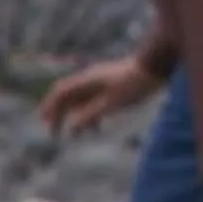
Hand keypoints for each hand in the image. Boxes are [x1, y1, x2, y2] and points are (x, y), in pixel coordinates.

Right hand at [39, 56, 164, 134]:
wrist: (158, 66)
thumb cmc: (135, 83)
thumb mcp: (112, 103)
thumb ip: (90, 115)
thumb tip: (72, 128)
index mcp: (87, 81)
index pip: (60, 92)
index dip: (49, 107)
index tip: (45, 123)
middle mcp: (90, 79)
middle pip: (66, 97)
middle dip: (59, 115)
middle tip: (55, 133)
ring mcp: (100, 82)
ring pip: (79, 100)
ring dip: (75, 117)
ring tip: (78, 135)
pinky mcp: (110, 85)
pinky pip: (92, 100)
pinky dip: (90, 114)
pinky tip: (97, 127)